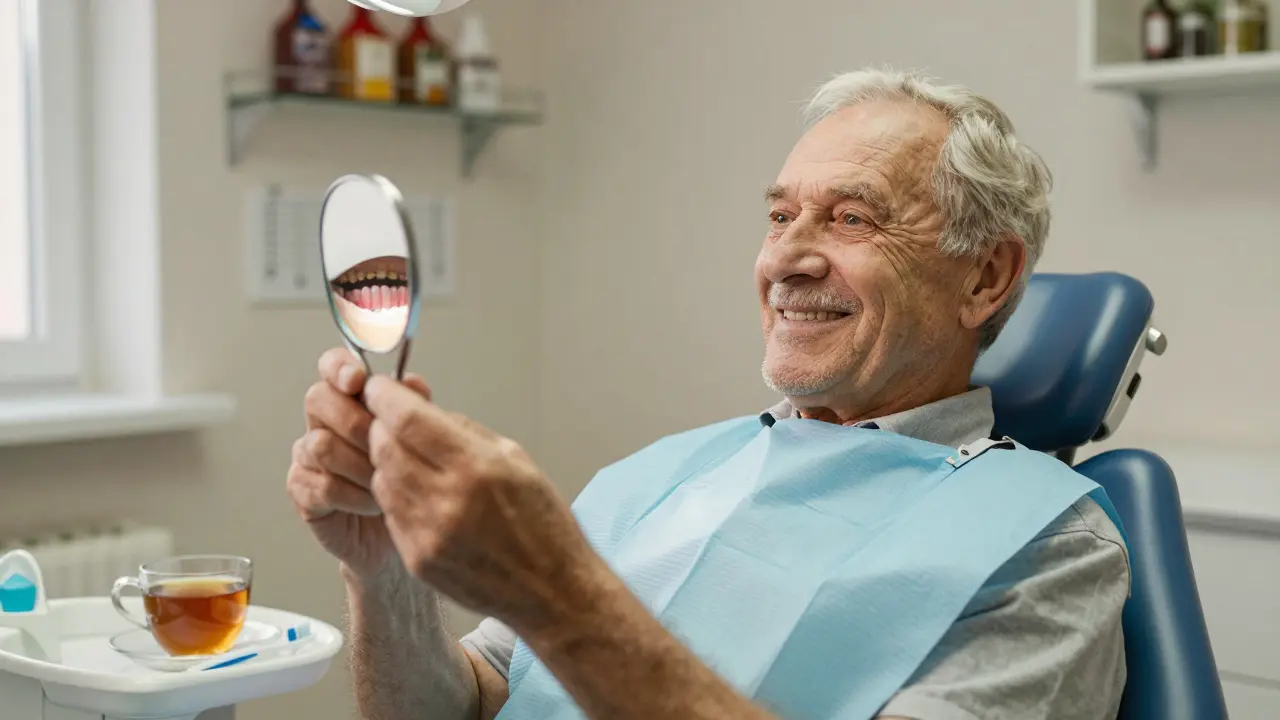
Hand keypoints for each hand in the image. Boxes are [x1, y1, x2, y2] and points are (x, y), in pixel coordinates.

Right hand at [286, 348, 430, 580]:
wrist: (405, 534)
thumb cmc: (412, 481)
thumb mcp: (422, 441)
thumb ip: (415, 409)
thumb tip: (413, 382)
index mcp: (352, 400)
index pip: (332, 367)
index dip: (339, 367)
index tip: (356, 379)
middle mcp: (325, 422)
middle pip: (319, 400)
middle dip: (356, 422)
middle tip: (384, 446)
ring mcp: (309, 456)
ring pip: (320, 444)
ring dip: (360, 465)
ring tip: (388, 482)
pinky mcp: (303, 490)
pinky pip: (321, 483)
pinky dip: (353, 494)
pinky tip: (374, 504)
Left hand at [363, 376, 598, 630]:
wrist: (551, 591)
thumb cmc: (543, 522)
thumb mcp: (515, 459)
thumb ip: (465, 432)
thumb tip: (424, 412)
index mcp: (476, 467)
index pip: (407, 419)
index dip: (385, 397)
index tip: (380, 388)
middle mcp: (446, 500)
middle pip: (384, 447)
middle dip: (381, 427)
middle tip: (391, 421)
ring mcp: (427, 534)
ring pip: (381, 479)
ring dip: (387, 462)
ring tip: (408, 458)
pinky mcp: (417, 559)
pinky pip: (390, 514)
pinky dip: (397, 496)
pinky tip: (419, 494)